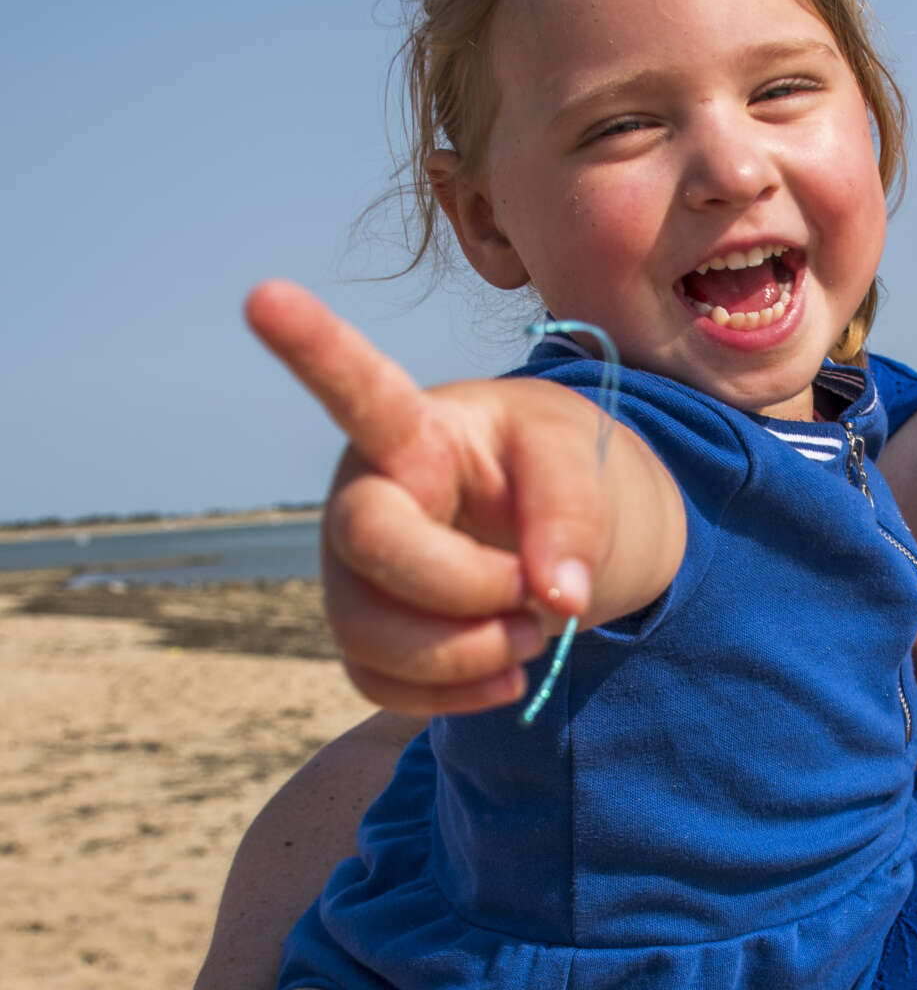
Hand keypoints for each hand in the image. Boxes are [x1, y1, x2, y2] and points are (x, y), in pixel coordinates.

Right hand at [246, 280, 609, 715]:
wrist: (553, 533)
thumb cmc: (552, 470)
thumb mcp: (581, 463)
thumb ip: (574, 513)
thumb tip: (556, 600)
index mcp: (413, 430)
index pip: (358, 387)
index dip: (311, 347)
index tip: (263, 294)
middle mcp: (364, 496)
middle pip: (371, 544)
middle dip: (464, 585)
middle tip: (537, 593)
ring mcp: (354, 572)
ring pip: (367, 633)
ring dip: (467, 651)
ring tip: (536, 632)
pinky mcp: (367, 636)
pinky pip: (381, 685)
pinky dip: (457, 695)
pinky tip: (509, 677)